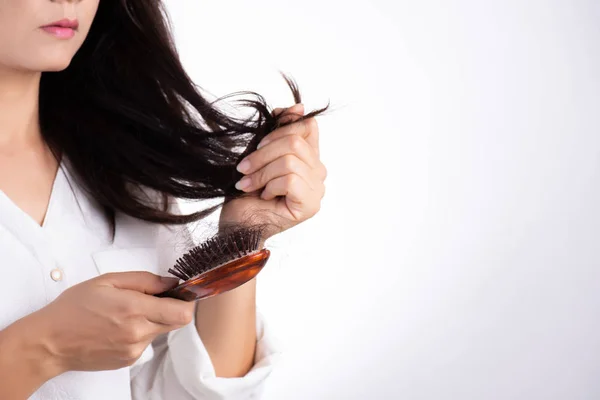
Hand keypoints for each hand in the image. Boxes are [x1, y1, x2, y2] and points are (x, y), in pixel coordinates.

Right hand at [30, 272, 194, 373]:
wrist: (51, 342)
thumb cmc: (74, 308)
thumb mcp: (107, 281)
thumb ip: (144, 280)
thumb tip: (170, 283)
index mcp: (134, 309)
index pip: (183, 312)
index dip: (186, 301)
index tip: (179, 293)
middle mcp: (138, 332)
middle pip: (176, 322)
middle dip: (170, 308)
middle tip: (151, 300)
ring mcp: (134, 350)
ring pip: (160, 332)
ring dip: (153, 321)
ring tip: (126, 313)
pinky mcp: (128, 360)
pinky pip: (146, 343)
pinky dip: (140, 333)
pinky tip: (119, 327)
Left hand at [222, 103, 326, 239]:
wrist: (235, 225)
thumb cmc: (245, 192)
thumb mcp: (260, 153)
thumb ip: (278, 131)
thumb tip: (298, 107)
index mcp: (309, 159)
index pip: (309, 127)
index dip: (284, 124)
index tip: (259, 140)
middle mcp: (318, 174)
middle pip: (296, 141)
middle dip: (263, 153)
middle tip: (243, 168)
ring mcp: (316, 191)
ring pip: (291, 160)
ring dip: (262, 171)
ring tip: (248, 184)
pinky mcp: (310, 205)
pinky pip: (290, 179)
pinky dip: (269, 185)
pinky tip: (262, 196)